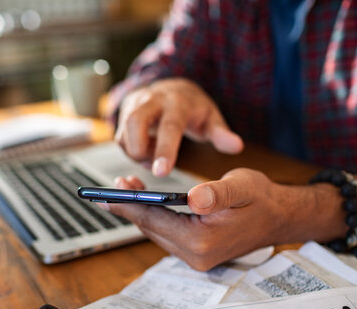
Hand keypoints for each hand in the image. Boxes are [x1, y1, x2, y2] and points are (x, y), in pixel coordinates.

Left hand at [99, 169, 344, 270]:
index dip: (130, 205)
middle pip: (151, 227)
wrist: (279, 217)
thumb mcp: (242, 186)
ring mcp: (195, 257)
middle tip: (114, 185)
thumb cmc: (261, 199)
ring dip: (141, 210)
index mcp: (204, 241)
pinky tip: (147, 201)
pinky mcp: (195, 252)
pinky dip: (154, 216)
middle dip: (130, 206)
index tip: (105, 195)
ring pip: (156, 231)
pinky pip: (166, 233)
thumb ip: (217, 193)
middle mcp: (196, 256)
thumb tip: (194, 198)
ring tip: (126, 187)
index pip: (156, 220)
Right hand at [115, 78, 243, 176]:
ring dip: (137, 153)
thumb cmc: (193, 108)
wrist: (171, 88)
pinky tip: (148, 151)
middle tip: (153, 167)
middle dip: (139, 150)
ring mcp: (134, 106)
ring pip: (123, 133)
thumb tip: (236, 146)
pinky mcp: (123, 115)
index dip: (164, 150)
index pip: (169, 126)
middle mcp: (152, 100)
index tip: (161, 173)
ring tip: (155, 158)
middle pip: (134, 122)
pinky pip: (120, 139)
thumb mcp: (211, 117)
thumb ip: (221, 133)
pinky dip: (132, 152)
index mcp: (177, 102)